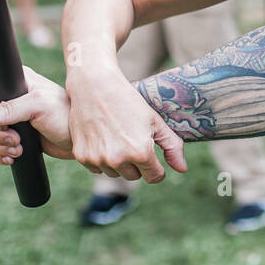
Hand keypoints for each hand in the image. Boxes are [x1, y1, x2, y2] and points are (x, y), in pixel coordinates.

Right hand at [0, 66, 74, 162]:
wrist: (80, 140)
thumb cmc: (66, 115)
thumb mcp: (40, 107)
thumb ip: (11, 109)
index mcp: (18, 82)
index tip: (3, 124)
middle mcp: (13, 98)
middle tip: (15, 141)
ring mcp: (14, 118)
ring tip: (18, 150)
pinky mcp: (16, 135)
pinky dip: (1, 154)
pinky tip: (12, 158)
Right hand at [66, 65, 187, 182]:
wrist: (96, 88)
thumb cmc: (130, 103)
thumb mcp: (156, 122)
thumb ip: (173, 147)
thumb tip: (182, 169)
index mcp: (140, 152)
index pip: (154, 177)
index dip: (157, 168)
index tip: (153, 157)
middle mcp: (118, 160)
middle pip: (135, 176)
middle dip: (137, 164)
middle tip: (133, 140)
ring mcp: (98, 159)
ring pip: (116, 174)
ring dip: (119, 162)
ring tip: (118, 138)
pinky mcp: (82, 157)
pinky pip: (98, 169)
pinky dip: (102, 159)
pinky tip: (104, 139)